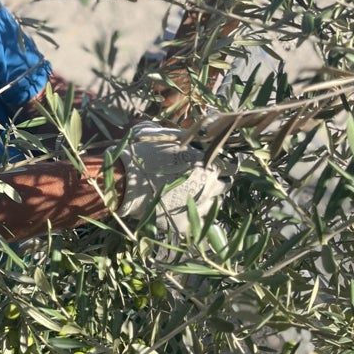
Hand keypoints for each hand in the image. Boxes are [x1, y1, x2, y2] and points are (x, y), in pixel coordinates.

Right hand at [112, 122, 229, 228]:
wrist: (124, 181)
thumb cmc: (143, 153)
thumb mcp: (164, 134)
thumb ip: (183, 133)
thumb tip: (193, 130)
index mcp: (207, 162)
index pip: (230, 165)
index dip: (221, 163)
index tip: (212, 162)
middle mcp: (208, 185)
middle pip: (225, 184)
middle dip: (216, 180)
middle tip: (202, 177)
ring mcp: (197, 206)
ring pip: (214, 203)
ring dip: (207, 197)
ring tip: (192, 192)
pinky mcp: (185, 223)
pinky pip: (197, 220)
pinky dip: (192, 213)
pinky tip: (181, 206)